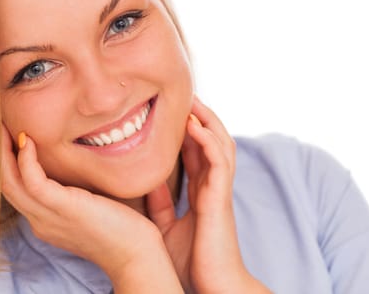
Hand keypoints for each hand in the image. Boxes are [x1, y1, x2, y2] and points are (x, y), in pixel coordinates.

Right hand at [0, 125, 182, 292]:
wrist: (136, 256)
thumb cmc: (123, 229)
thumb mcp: (93, 207)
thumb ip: (79, 192)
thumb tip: (80, 167)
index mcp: (46, 220)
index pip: (17, 189)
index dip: (10, 162)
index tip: (12, 135)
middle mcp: (41, 220)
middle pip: (6, 184)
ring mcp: (48, 217)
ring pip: (10, 183)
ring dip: (4, 152)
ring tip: (5, 126)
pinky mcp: (63, 208)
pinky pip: (33, 181)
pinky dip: (26, 159)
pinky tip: (28, 140)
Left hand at [147, 97, 271, 292]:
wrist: (213, 285)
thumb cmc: (193, 261)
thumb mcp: (166, 227)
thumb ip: (160, 204)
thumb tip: (147, 183)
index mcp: (201, 191)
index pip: (197, 151)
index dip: (188, 129)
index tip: (173, 109)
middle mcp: (212, 185)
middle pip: (212, 140)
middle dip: (200, 116)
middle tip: (183, 94)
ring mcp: (219, 190)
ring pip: (220, 144)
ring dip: (207, 120)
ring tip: (191, 100)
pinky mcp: (221, 198)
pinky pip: (219, 162)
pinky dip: (209, 141)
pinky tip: (195, 126)